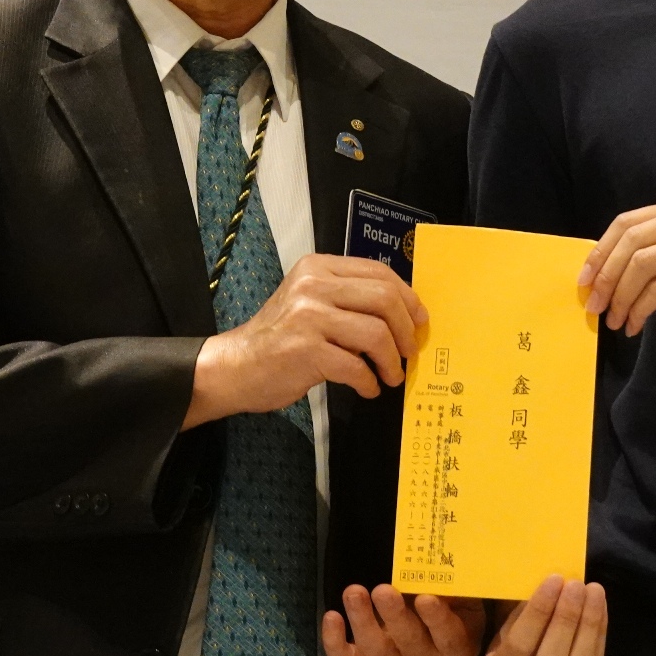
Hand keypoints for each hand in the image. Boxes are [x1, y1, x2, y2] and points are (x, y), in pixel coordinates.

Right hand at [186, 255, 426, 427]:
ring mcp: (308, 317)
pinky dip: (369, 382)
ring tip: (391, 376)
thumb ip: (348, 298)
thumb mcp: (310, 301)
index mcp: (318, 267)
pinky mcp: (305, 351)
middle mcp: (313, 286)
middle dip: (406, 330)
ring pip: (376, 334)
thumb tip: (404, 313)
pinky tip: (367, 388)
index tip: (419, 320)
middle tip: (409, 352)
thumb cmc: (279, 337)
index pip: (379, 273)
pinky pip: (356, 367)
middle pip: (384, 299)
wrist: (235, 367)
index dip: (408, 298)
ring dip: (391, 361)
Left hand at [322, 585, 486, 655]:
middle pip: (409, 643)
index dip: (437, 619)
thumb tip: (441, 562)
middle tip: (382, 589)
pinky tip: (331, 616)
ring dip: (363, 622)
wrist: (431, 626)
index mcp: (455, 645)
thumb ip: (454, 585)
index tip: (425, 598)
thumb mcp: (461, 595)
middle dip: (394, 616)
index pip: (449, 636)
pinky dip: (335, 642)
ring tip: (354, 593)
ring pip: (377, 652)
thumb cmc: (450, 604)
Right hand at [477, 576, 606, 655]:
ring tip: (593, 592)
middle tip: (575, 585)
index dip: (538, 612)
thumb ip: (521, 614)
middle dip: (566, 618)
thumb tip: (549, 585)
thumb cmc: (511, 650)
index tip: (553, 580)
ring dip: (588, 625)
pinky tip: (599, 608)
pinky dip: (598, 634)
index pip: (518, 645)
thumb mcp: (503, 632)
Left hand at [578, 197, 655, 346]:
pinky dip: (640, 309)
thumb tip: (598, 274)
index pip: (629, 221)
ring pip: (644, 263)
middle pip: (633, 239)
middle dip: (605, 275)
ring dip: (620, 296)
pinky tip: (634, 325)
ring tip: (613, 320)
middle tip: (593, 305)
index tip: (583, 280)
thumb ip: (645, 263)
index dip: (601, 250)